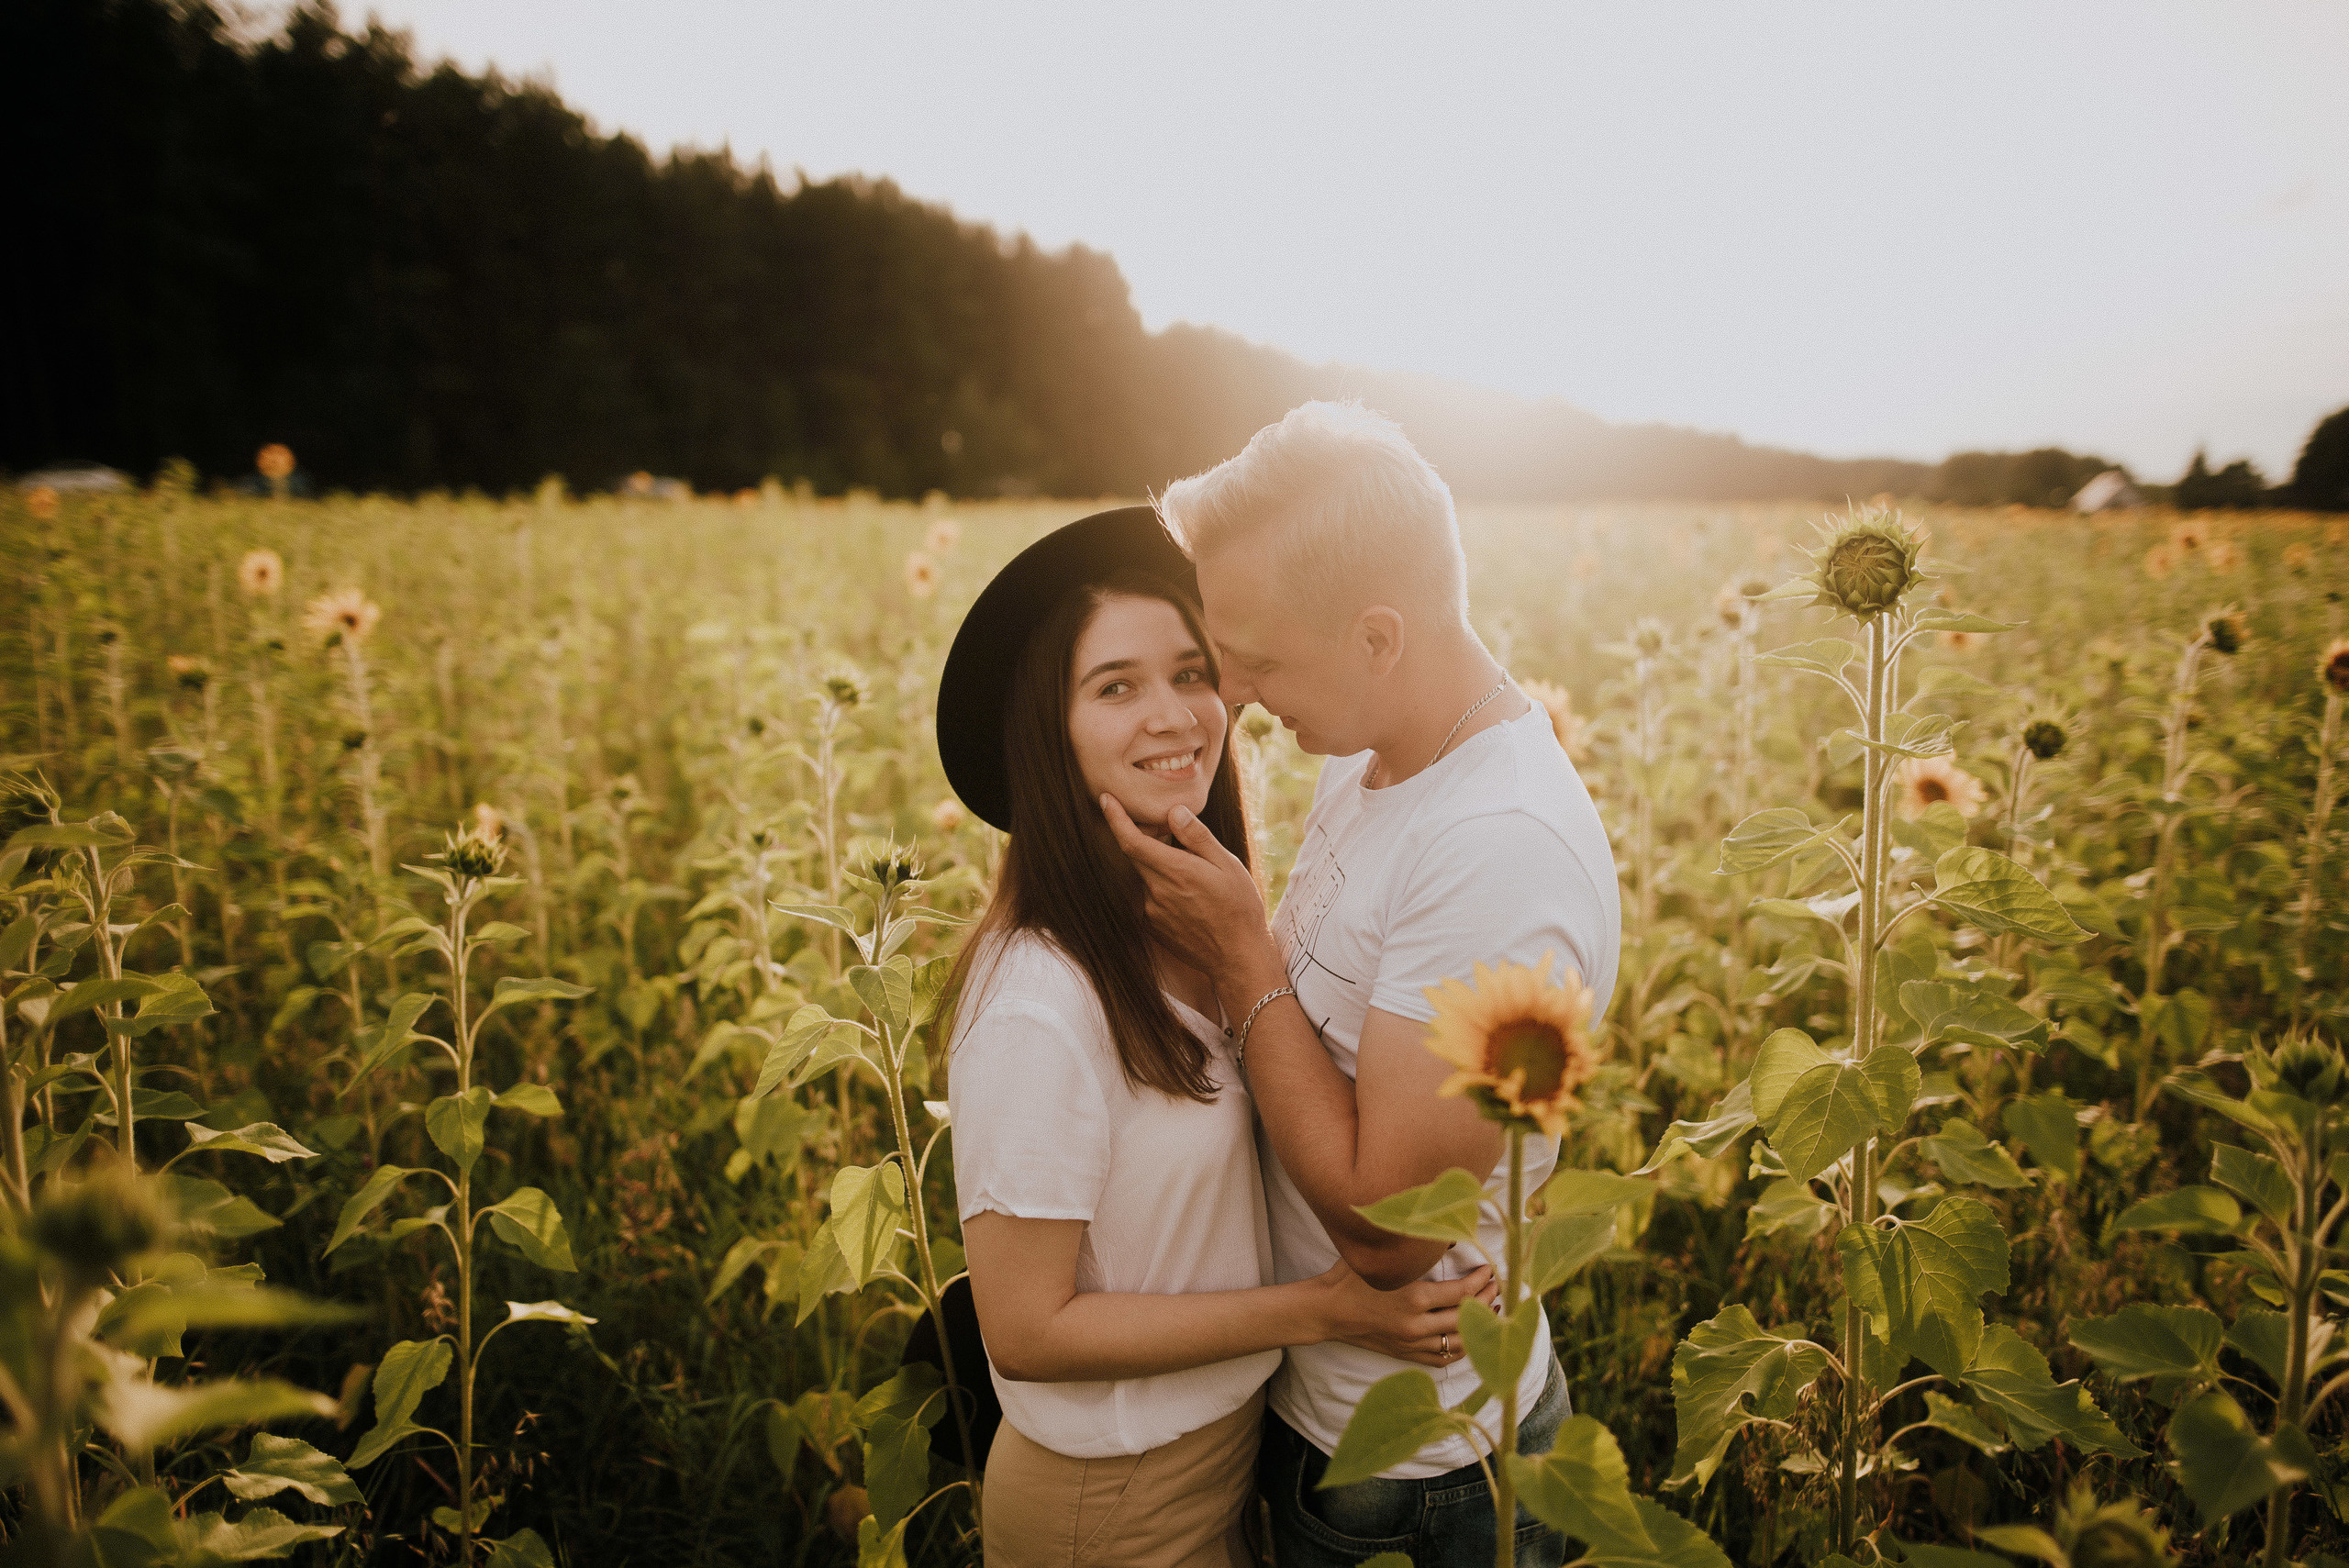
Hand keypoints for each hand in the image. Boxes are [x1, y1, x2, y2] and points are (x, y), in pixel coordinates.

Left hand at [1099, 794, 1282, 992]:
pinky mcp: (1153, 928)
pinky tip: (1191, 902)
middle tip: (1173, 837)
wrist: (1238, 958)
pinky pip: (1152, 899)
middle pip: (1136, 856)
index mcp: (1175, 871)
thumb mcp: (1227, 865)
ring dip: (1161, 870)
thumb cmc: (1239, 908)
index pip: (1131, 840)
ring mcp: (1152, 912)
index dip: (1114, 818)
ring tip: (1196, 881)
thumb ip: (1197, 837)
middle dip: (1146, 840)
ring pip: (1147, 878)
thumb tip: (1173, 812)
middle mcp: (1157, 891)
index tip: (1106, 800)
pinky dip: (1164, 891)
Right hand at [1308, 1259, 1499, 1366]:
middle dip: (1486, 1301)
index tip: (1489, 1269)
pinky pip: (1442, 1358)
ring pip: (1458, 1342)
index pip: (1461, 1293)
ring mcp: (1411, 1343)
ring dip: (1478, 1327)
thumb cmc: (1349, 1279)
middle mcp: (1415, 1324)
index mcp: (1412, 1298)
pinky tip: (1468, 1338)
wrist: (1326, 1312)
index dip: (1480, 1281)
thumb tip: (1447, 1235)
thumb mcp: (1379, 1258)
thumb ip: (1413, 1247)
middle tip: (1497, 1286)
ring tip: (1490, 1312)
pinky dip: (1460, 1350)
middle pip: (1465, 1317)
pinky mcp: (1405, 1354)